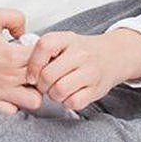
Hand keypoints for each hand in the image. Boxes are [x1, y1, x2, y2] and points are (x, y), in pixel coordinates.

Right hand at [0, 8, 40, 113]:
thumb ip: (16, 18)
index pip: (43, 59)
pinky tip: (15, 91)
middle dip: (45, 73)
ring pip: (34, 100)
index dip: (47, 54)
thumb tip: (27, 33)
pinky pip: (13, 111)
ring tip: (29, 80)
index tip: (42, 51)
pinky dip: (18, 103)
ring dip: (35, 91)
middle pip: (43, 81)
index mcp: (9, 55)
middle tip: (38, 65)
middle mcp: (6, 76)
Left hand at [25, 28, 140, 112]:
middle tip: (45, 85)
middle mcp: (80, 53)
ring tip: (57, 90)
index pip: (43, 47)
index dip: (32, 64)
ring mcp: (90, 71)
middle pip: (48, 75)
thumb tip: (26, 72)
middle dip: (41, 85)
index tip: (31, 75)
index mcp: (68, 39)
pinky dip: (67, 102)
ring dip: (53, 95)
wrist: (114, 55)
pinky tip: (70, 95)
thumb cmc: (82, 51)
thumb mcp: (65, 42)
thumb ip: (45, 52)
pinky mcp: (96, 89)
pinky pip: (73, 102)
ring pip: (59, 91)